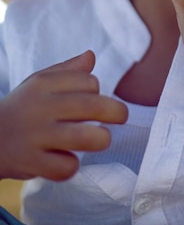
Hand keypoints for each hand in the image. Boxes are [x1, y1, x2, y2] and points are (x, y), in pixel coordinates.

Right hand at [0, 50, 127, 180]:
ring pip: (86, 137)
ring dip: (100, 139)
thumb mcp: (38, 83)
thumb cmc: (22, 109)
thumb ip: (67, 70)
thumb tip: (91, 56)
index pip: (88, 81)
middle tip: (121, 117)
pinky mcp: (31, 162)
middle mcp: (40, 106)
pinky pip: (66, 167)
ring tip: (98, 139)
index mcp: (44, 84)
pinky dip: (70, 167)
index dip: (97, 91)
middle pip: (93, 105)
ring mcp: (35, 136)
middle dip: (117, 112)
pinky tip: (65, 161)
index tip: (91, 99)